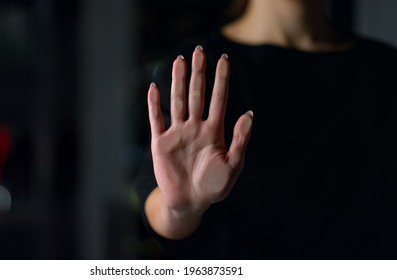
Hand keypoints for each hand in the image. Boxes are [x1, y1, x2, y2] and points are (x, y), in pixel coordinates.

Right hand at [145, 46, 252, 238]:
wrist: (190, 202)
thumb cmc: (213, 186)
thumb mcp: (232, 165)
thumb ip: (239, 140)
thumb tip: (249, 114)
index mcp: (214, 131)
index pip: (218, 99)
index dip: (222, 79)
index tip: (224, 59)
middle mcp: (195, 127)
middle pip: (197, 94)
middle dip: (199, 73)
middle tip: (199, 51)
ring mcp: (177, 133)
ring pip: (178, 101)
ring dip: (178, 82)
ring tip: (179, 61)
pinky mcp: (161, 143)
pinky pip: (156, 120)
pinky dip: (153, 105)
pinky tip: (153, 88)